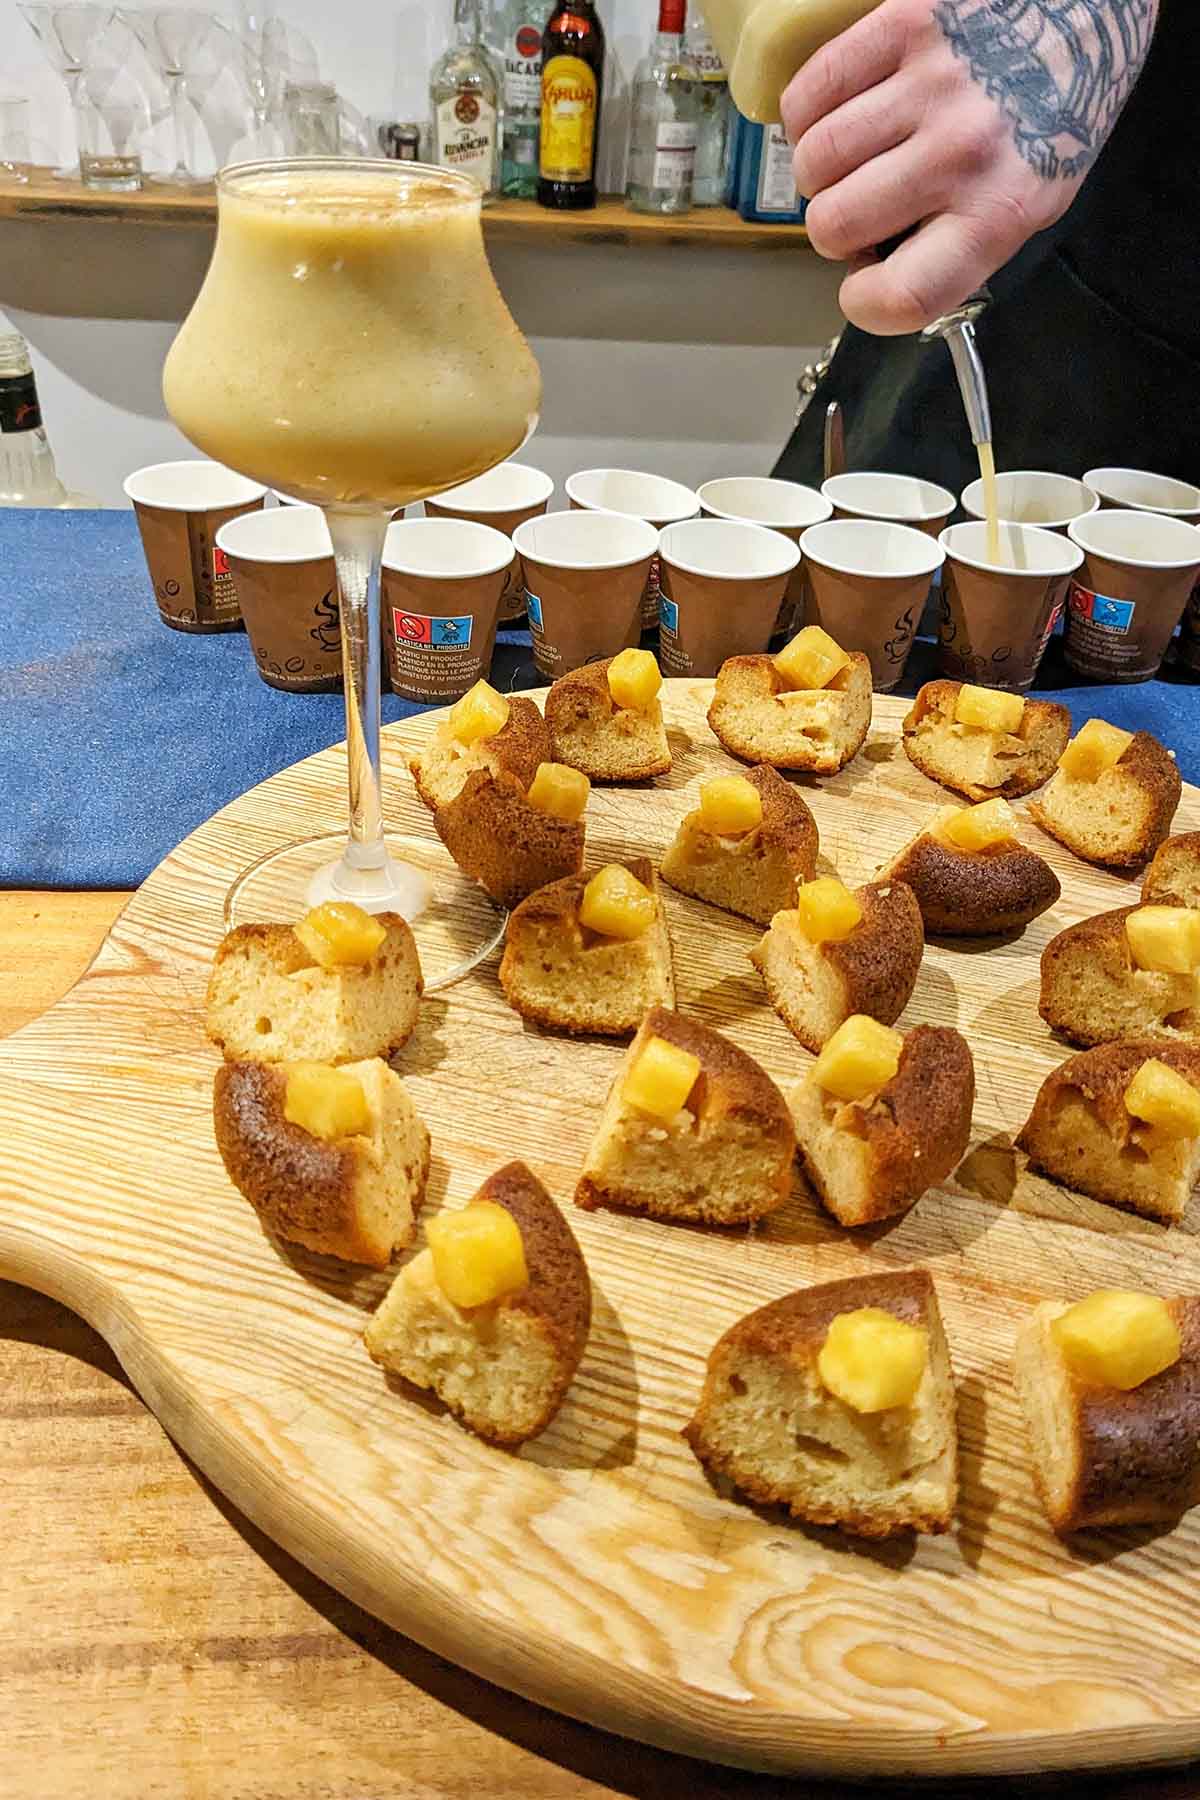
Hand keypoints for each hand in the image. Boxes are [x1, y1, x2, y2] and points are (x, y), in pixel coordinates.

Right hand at [781, 0, 1157, 334]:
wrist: (1092, 10)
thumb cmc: (1058, 112)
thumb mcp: (1033, 201)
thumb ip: (960, 247)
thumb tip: (878, 269)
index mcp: (1000, 211)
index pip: (903, 295)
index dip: (865, 302)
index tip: (865, 283)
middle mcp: (962, 151)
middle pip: (835, 224)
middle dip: (836, 227)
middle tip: (863, 204)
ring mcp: (930, 84)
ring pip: (815, 159)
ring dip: (820, 170)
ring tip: (853, 157)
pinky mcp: (903, 24)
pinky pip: (810, 93)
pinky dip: (807, 115)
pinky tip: (835, 115)